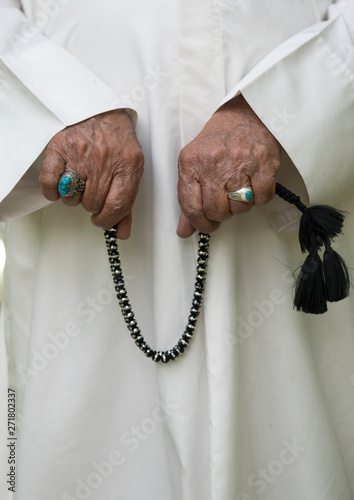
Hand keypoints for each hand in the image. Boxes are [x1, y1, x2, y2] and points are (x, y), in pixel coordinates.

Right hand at [39, 109, 143, 238]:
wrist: (101, 109)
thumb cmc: (117, 143)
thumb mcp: (130, 170)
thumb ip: (127, 203)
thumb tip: (122, 234)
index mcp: (128, 165)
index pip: (117, 206)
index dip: (108, 219)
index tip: (103, 219)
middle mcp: (104, 160)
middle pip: (92, 204)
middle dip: (92, 204)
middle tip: (93, 191)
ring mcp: (80, 154)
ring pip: (72, 198)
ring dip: (74, 196)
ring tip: (80, 181)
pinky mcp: (59, 148)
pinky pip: (50, 183)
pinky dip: (52, 191)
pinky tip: (61, 186)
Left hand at [177, 95, 280, 237]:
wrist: (246, 113)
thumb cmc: (219, 140)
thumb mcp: (195, 164)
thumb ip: (188, 199)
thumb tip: (185, 231)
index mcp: (191, 163)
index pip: (191, 208)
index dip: (200, 223)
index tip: (206, 224)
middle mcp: (213, 163)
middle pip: (217, 211)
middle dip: (221, 214)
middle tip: (224, 203)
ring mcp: (239, 163)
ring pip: (239, 208)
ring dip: (240, 206)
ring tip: (238, 189)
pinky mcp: (263, 164)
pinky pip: (262, 198)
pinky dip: (259, 197)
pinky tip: (253, 184)